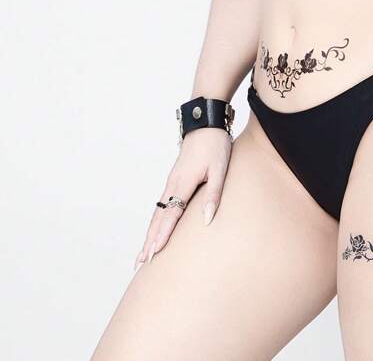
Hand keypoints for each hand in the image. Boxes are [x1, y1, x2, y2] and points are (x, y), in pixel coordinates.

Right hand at [133, 127, 232, 269]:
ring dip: (150, 233)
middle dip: (149, 240)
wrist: (205, 123)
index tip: (153, 254)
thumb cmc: (215, 145)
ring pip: (158, 212)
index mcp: (183, 183)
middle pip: (158, 218)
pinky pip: (162, 204)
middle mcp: (173, 184)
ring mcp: (171, 181)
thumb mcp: (219, 169)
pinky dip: (156, 221)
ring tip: (144, 252)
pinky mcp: (174, 179)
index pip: (171, 215)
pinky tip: (155, 229)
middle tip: (141, 262)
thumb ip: (213, 195)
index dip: (162, 235)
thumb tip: (206, 220)